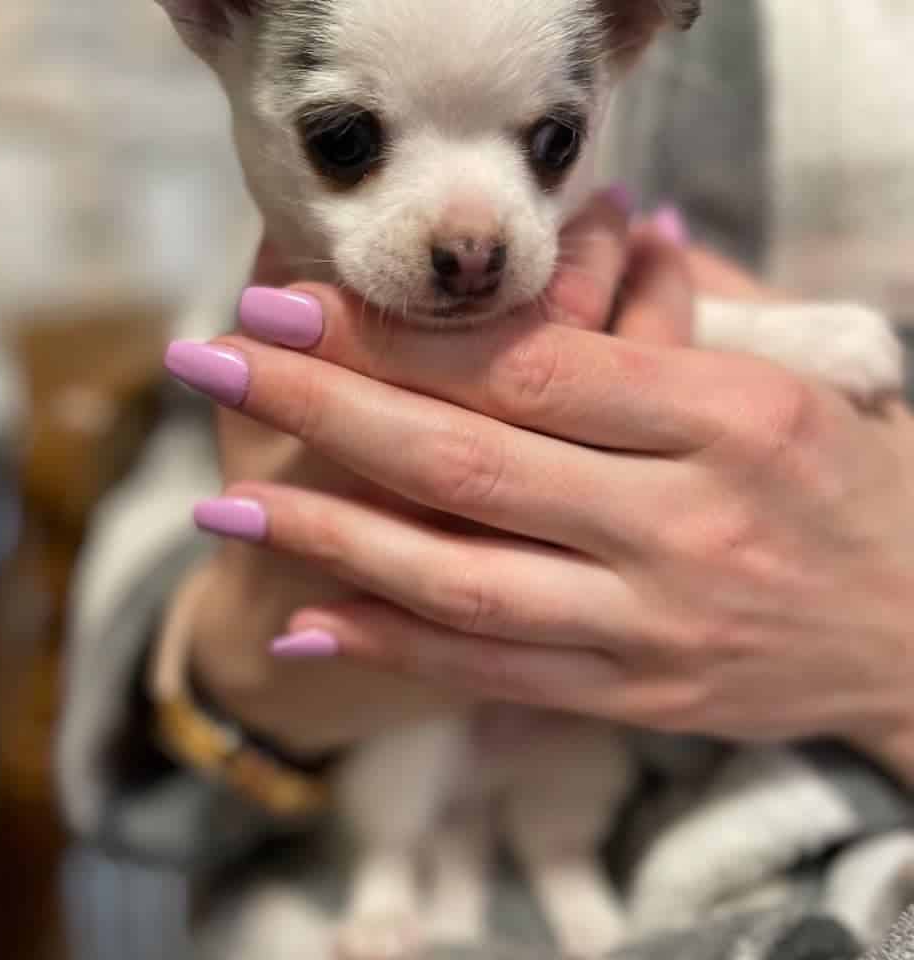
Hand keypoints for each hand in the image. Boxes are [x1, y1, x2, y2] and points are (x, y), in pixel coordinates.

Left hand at [170, 211, 913, 784]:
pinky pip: (491, 672)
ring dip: (329, 537)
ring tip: (228, 501)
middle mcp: (681, 523)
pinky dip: (391, 645)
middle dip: (322, 410)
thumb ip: (660, 331)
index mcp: (726, 416)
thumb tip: (568, 264)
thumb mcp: (776, 380)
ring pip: (461, 580)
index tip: (290, 304)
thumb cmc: (844, 479)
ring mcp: (651, 624)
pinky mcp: (630, 696)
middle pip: (467, 463)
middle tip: (212, 364)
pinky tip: (306, 618)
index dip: (395, 337)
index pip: (526, 368)